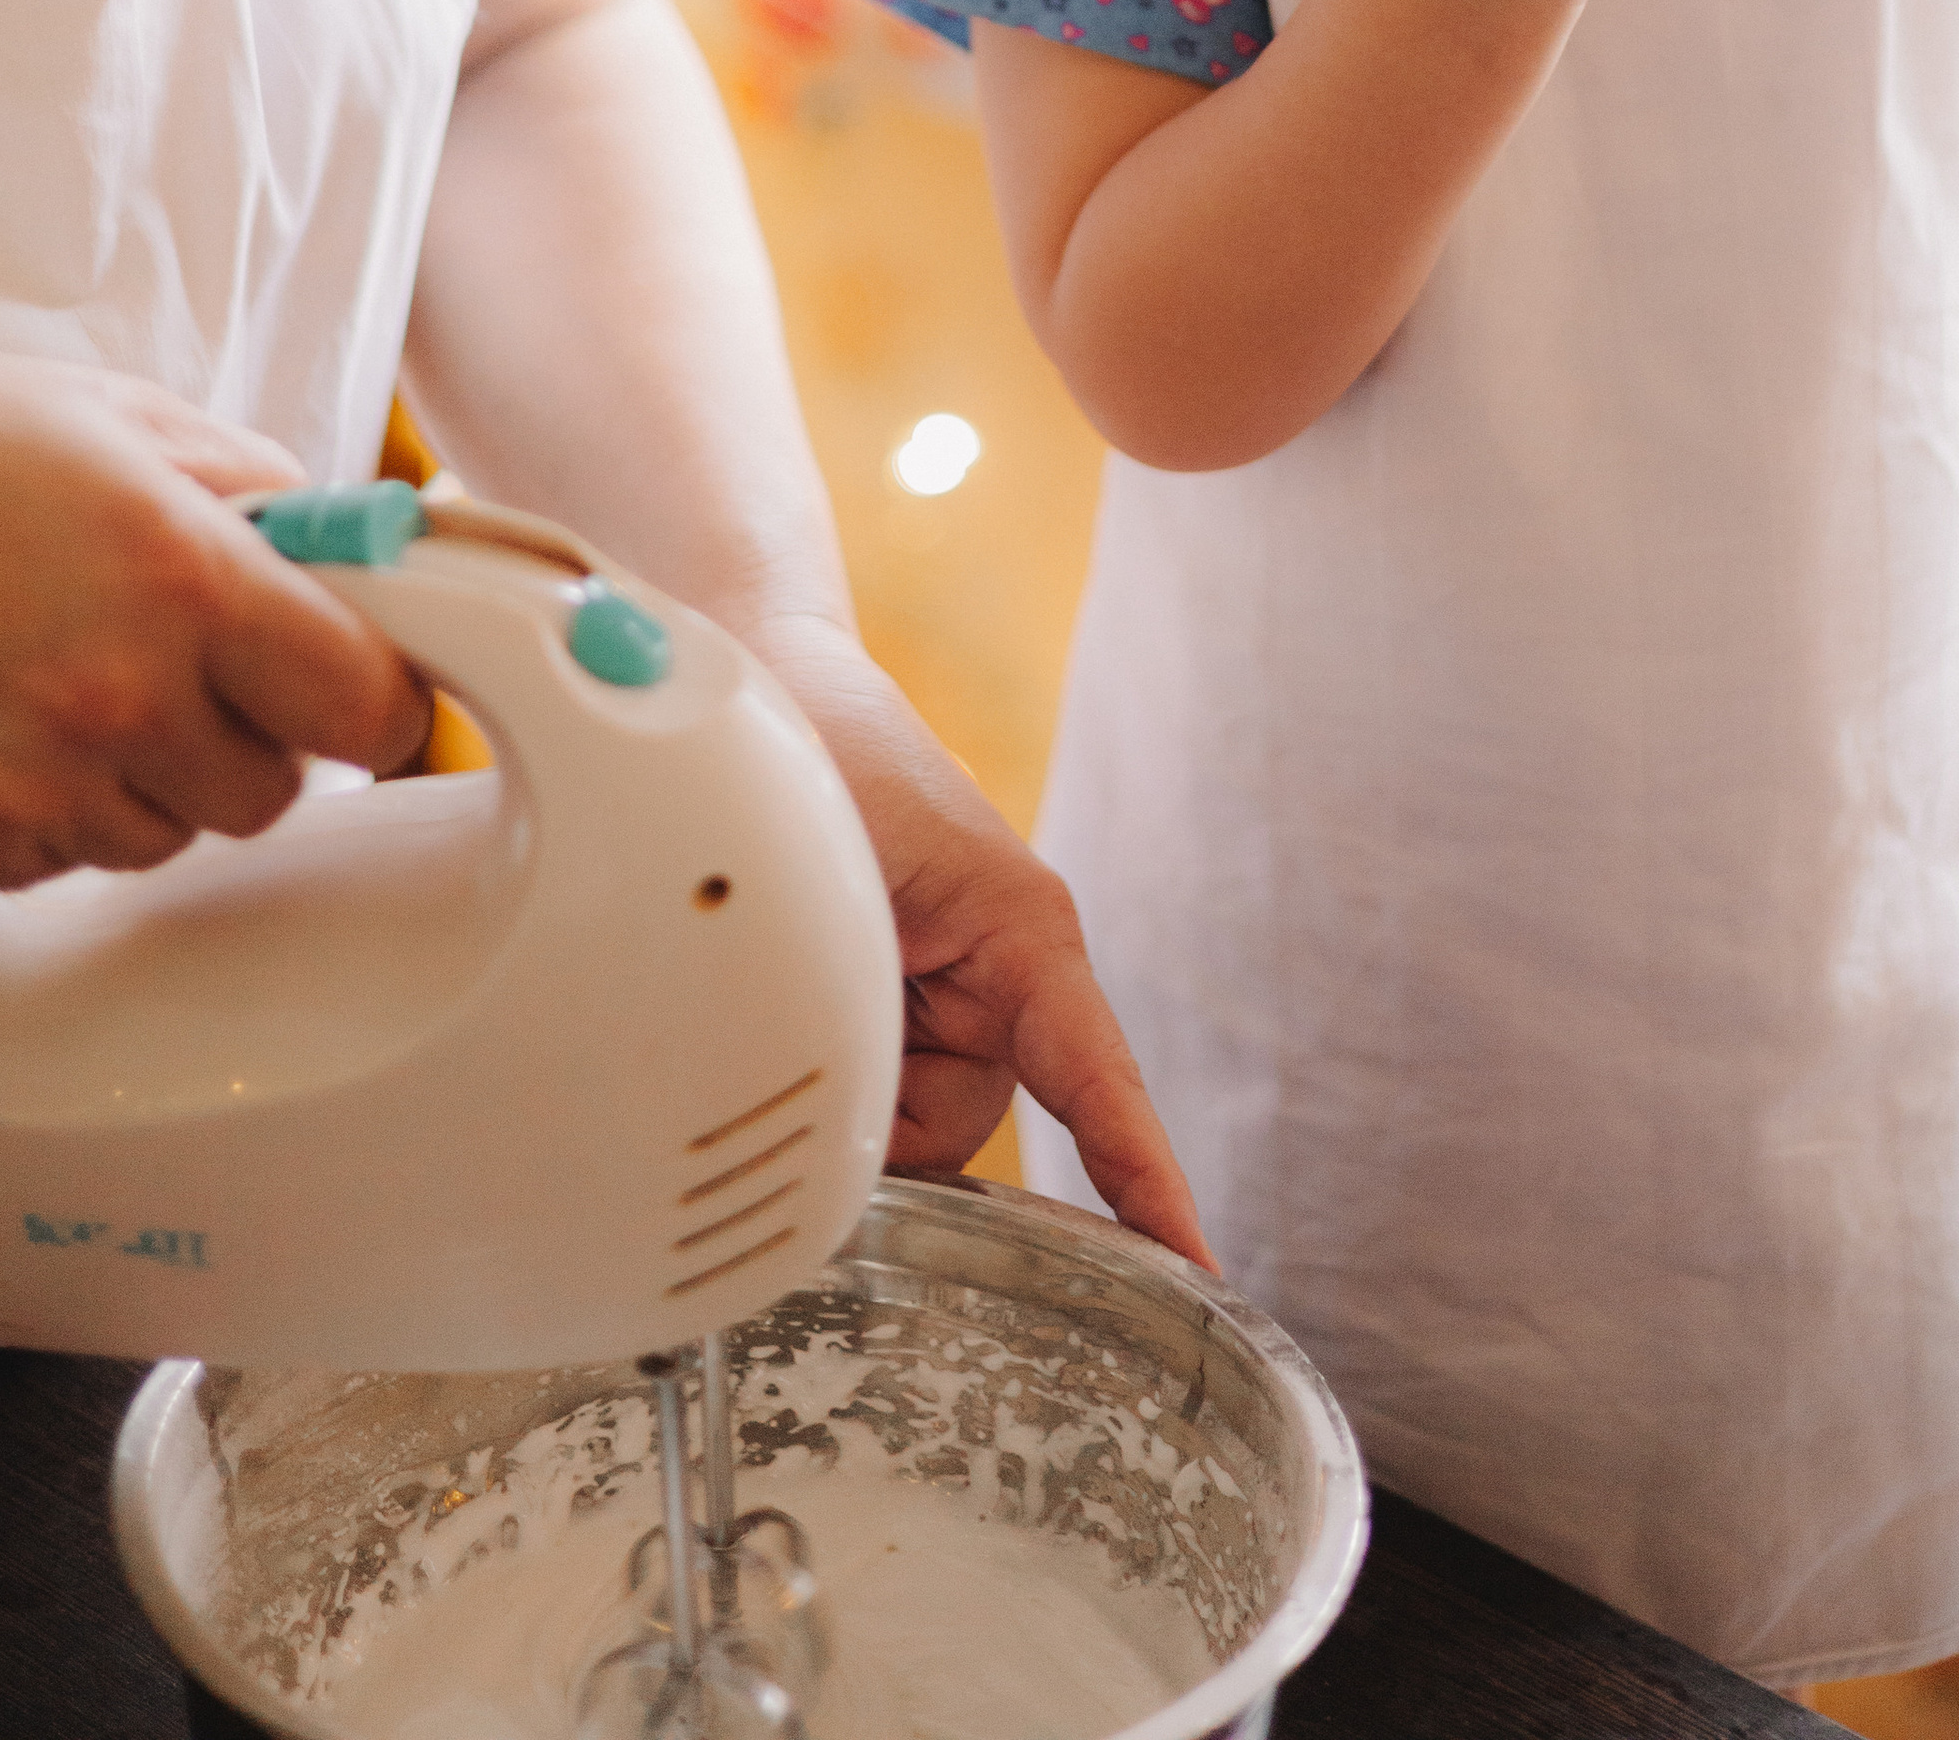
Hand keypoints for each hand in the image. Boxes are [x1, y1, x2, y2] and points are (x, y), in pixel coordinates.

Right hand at [0, 342, 431, 885]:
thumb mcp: (116, 417)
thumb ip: (252, 486)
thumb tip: (341, 545)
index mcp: (181, 581)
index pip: (365, 703)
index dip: (384, 693)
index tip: (376, 678)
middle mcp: (115, 700)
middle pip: (274, 790)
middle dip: (260, 731)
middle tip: (205, 659)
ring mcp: (30, 786)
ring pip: (169, 836)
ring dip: (158, 776)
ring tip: (85, 674)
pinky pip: (62, 859)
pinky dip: (58, 808)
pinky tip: (12, 720)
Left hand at [762, 614, 1213, 1267]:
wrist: (764, 688)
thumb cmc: (823, 747)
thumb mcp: (843, 862)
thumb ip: (849, 990)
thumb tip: (821, 1115)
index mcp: (1023, 936)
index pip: (1100, 1083)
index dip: (1144, 1180)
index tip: (1194, 1268)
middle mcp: (997, 985)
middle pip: (958, 1133)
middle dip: (879, 1125)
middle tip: (807, 1034)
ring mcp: (941, 1003)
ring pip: (896, 1130)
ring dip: (830, 1094)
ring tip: (782, 978)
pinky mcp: (887, 1016)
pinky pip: (862, 1097)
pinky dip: (817, 1083)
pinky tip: (776, 1014)